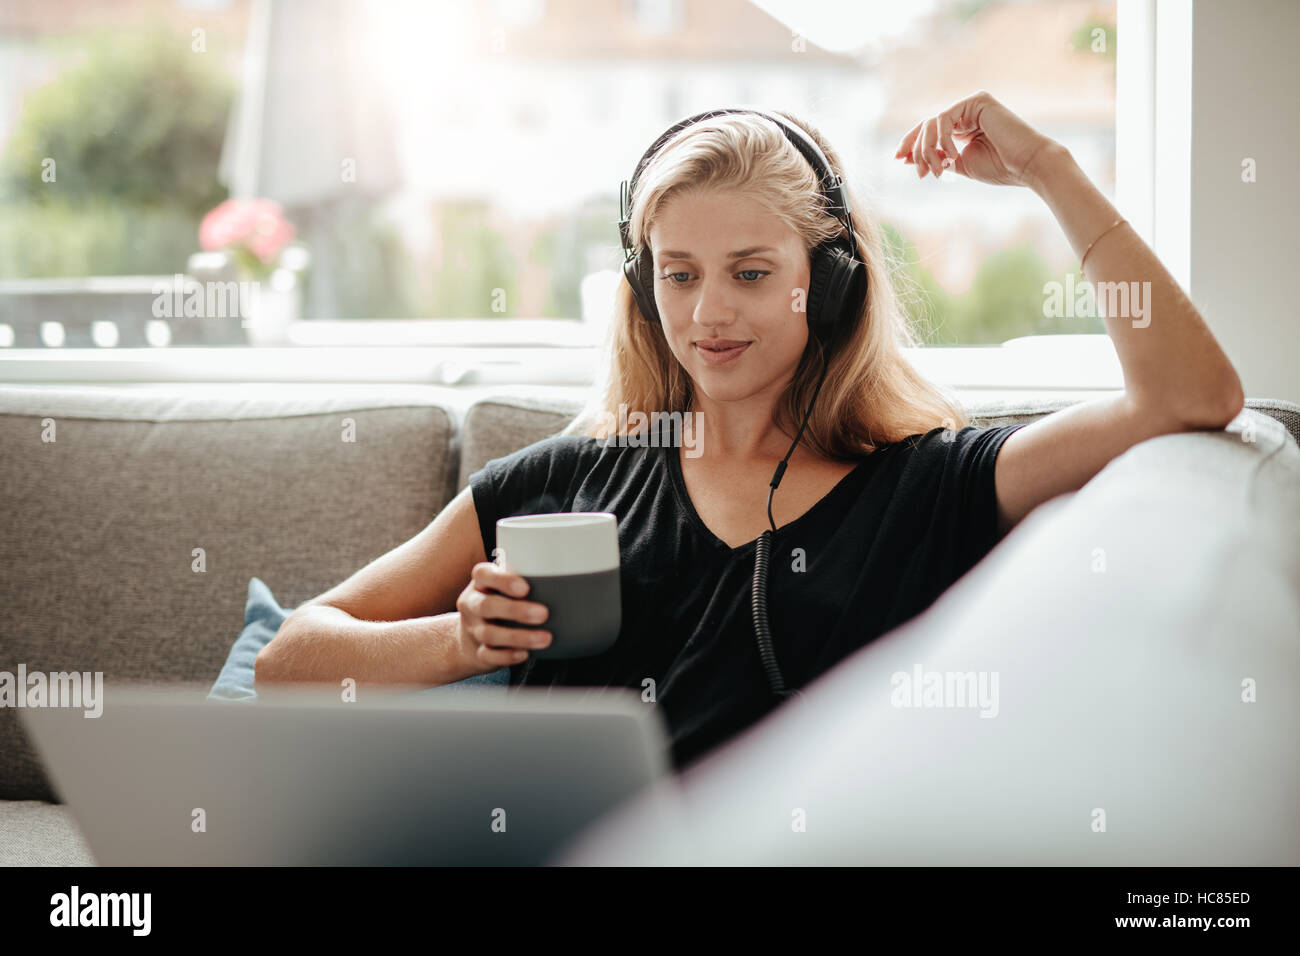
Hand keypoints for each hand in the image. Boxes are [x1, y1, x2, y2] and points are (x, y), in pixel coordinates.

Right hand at [454, 562, 551, 674]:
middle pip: (487, 606)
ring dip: (519, 637)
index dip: (503, 580)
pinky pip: (489, 655)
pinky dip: (507, 656)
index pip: (483, 574)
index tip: (525, 588)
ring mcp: (474, 630)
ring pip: (490, 633)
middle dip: (516, 610)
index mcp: (480, 584)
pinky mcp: (478, 652)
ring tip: (544, 638)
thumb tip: (559, 580)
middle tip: (543, 614)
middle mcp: (473, 605)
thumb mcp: (502, 586)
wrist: (467, 638)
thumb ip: (521, 580)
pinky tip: (524, 654)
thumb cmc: (497, 603)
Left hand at [893, 90, 1060, 188]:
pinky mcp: (978, 100)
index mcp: (963, 127)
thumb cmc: (999, 168)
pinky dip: (942, 140)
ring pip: (932, 122)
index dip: (911, 144)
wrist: (1026, 166)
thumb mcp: (958, 165)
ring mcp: (972, 104)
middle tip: (921, 173)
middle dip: (918, 151)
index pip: (929, 131)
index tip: (898, 159)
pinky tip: (952, 156)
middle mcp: (967, 112)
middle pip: (926, 125)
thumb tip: (906, 157)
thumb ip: (936, 158)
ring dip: (929, 149)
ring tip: (939, 170)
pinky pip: (945, 118)